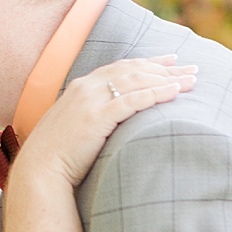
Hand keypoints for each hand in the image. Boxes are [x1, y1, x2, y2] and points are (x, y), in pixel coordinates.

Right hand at [25, 56, 195, 186]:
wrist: (39, 170)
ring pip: (138, 80)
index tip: (172, 60)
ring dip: (168, 79)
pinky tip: (176, 92)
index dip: (149, 62)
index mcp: (81, 86)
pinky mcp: (98, 116)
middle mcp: (87, 87)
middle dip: (166, 68)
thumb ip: (94, 117)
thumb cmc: (58, 156)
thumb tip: (114, 122)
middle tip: (192, 68)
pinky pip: (134, 99)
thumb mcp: (76, 127)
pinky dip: (157, 93)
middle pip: (135, 69)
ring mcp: (91, 99)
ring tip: (192, 80)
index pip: (122, 67)